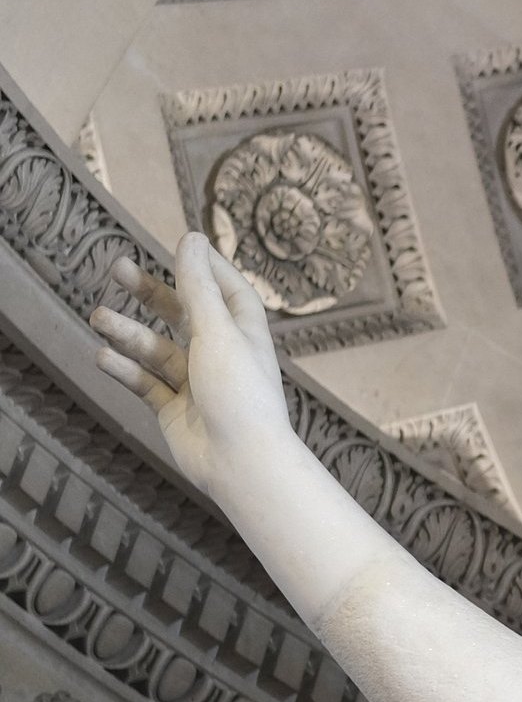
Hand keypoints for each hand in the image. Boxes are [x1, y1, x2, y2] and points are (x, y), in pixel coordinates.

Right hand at [89, 233, 290, 502]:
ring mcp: (198, 386)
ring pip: (157, 350)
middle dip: (150, 293)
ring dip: (128, 333)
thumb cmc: (238, 394)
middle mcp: (222, 358)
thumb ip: (199, 285)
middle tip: (116, 268)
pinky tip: (104, 357)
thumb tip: (191, 237)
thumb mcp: (217, 331)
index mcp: (244, 336)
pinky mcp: (176, 412)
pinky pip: (147, 384)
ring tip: (98, 317)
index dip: (209, 268)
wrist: (241, 464)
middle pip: (184, 315)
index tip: (183, 244)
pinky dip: (127, 370)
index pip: (230, 293)